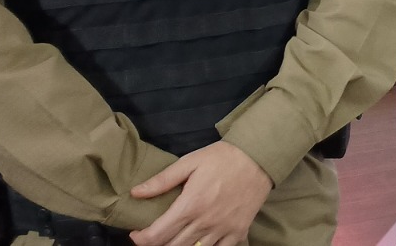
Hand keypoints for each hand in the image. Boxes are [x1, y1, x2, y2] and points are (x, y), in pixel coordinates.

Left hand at [128, 142, 271, 245]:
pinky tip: (199, 242)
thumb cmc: (223, 158)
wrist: (259, 158)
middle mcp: (205, 222)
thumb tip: (135, 192)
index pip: (157, 236)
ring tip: (175, 238)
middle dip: (157, 245)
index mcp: (190, 205)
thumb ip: (162, 180)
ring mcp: (223, 229)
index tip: (137, 233)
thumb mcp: (190, 162)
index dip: (141, 239)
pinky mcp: (238, 232)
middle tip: (155, 235)